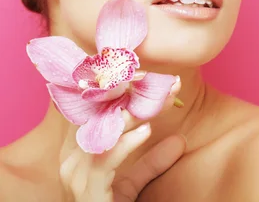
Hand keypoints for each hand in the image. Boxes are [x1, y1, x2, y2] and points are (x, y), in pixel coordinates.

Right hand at [59, 77, 183, 201]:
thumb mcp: (133, 183)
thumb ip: (151, 162)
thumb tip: (178, 141)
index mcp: (77, 153)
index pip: (95, 112)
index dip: (120, 91)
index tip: (149, 76)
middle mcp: (70, 161)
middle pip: (98, 116)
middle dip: (129, 95)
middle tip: (160, 81)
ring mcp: (75, 176)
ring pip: (102, 133)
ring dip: (134, 113)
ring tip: (158, 99)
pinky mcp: (86, 192)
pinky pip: (105, 161)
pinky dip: (126, 143)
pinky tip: (146, 130)